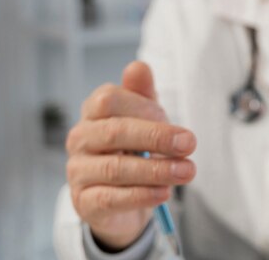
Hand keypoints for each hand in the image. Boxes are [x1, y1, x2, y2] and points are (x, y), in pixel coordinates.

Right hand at [65, 61, 196, 249]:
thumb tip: (138, 66)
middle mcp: (80, 138)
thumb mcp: (145, 115)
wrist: (123, 194)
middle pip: (114, 132)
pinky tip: (164, 192)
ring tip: (186, 171)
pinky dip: (142, 195)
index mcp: (93, 110)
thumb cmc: (135, 145)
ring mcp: (78, 170)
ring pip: (115, 168)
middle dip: (157, 137)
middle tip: (190, 144)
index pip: (110, 100)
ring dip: (156, 170)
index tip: (175, 122)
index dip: (145, 108)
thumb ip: (143, 92)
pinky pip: (111, 198)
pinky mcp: (84, 201)